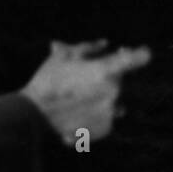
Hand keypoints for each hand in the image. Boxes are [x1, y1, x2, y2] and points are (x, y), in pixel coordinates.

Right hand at [20, 40, 150, 144]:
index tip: (139, 52)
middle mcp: (114, 91)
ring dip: (102, 96)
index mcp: (106, 70)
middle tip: (83, 79)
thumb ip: (88, 47)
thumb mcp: (63, 56)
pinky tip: (78, 112)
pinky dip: (97, 113)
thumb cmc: (48, 82)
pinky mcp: (106, 128)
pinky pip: (108, 116)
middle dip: (106, 77)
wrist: (32, 117)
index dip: (140, 53)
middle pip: (119, 79)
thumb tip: (105, 43)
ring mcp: (111, 111)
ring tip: (78, 98)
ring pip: (114, 98)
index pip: (139, 57)